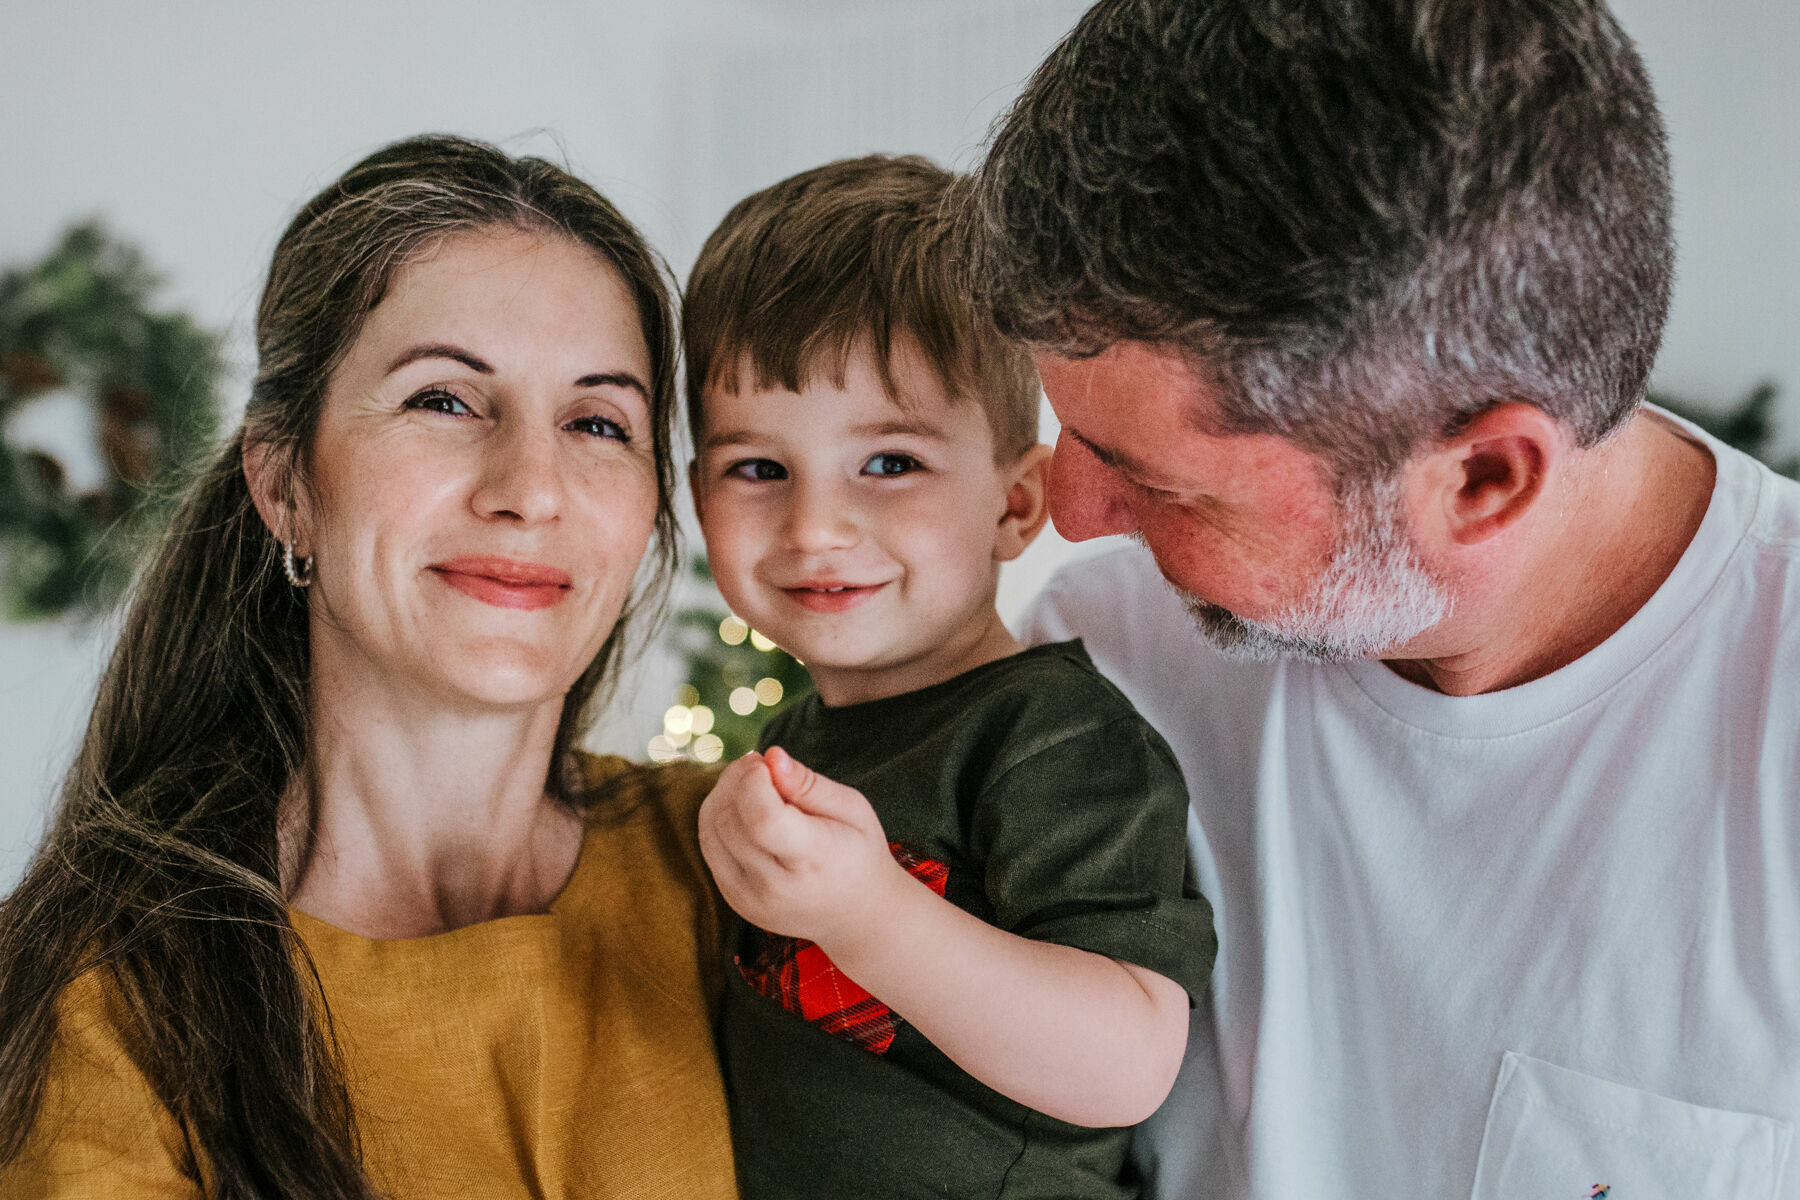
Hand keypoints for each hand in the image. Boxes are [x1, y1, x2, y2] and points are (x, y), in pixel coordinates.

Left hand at [698, 746, 910, 951]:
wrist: (856, 915)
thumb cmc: (858, 852)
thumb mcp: (852, 809)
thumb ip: (810, 784)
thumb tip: (772, 757)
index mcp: (813, 860)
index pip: (762, 819)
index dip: (752, 780)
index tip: (768, 762)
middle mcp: (775, 886)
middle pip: (730, 820)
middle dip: (736, 778)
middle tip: (759, 763)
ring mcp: (749, 898)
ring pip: (711, 829)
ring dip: (722, 793)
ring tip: (752, 781)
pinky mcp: (734, 899)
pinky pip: (710, 846)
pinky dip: (718, 816)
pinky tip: (743, 805)